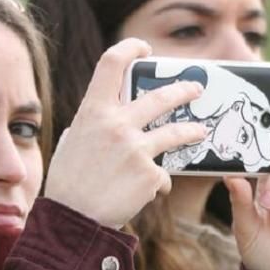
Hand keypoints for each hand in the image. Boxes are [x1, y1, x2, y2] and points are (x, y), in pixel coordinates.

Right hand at [45, 38, 205, 228]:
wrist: (72, 221)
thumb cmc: (68, 182)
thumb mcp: (73, 142)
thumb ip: (94, 124)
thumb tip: (109, 114)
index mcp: (93, 111)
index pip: (111, 63)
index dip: (130, 49)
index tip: (144, 48)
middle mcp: (116, 124)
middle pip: (160, 96)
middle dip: (184, 90)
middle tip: (196, 89)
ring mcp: (135, 148)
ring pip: (175, 132)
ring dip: (192, 131)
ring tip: (201, 132)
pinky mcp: (149, 173)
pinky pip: (163, 173)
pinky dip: (158, 182)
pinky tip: (151, 191)